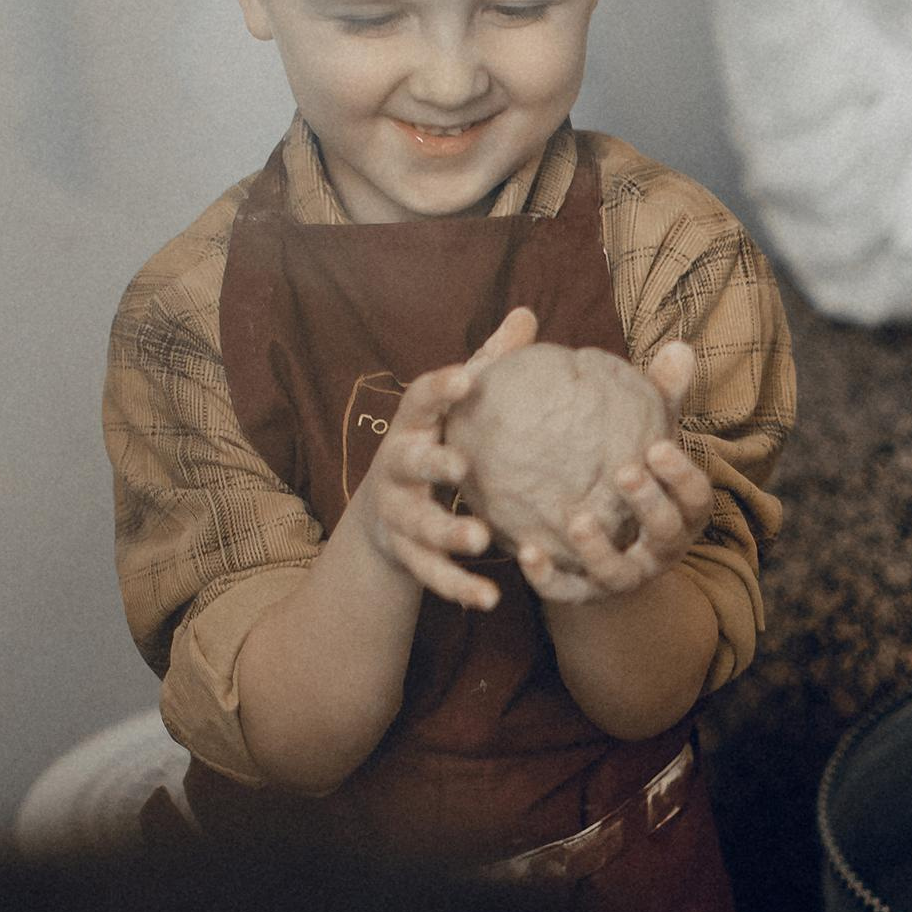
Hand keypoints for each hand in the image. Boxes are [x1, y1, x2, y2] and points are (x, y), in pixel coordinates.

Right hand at [348, 306, 539, 610]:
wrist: (384, 513)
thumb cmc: (434, 444)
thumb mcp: (454, 409)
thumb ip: (487, 365)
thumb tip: (528, 314)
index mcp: (413, 426)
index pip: (418, 401)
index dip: (438, 390)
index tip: (464, 379)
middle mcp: (397, 468)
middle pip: (407, 464)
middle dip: (432, 464)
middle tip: (461, 467)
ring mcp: (399, 515)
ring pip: (419, 525)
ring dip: (447, 532)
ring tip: (479, 539)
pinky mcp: (407, 556)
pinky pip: (432, 575)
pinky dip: (459, 587)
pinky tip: (490, 598)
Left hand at [513, 343, 706, 606]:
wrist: (603, 553)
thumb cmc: (628, 478)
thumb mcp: (647, 441)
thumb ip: (661, 399)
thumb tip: (679, 346)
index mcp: (682, 512)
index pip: (696, 497)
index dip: (682, 477)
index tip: (657, 448)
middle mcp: (661, 550)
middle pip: (666, 533)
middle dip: (649, 505)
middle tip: (624, 471)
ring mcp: (625, 577)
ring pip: (619, 572)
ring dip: (600, 548)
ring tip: (575, 518)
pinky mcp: (585, 597)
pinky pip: (568, 593)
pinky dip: (548, 577)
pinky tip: (524, 552)